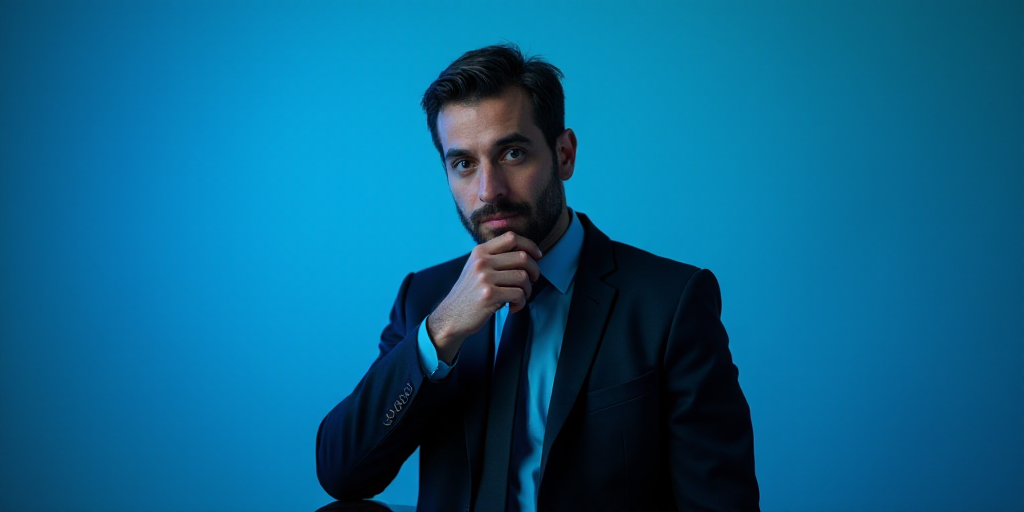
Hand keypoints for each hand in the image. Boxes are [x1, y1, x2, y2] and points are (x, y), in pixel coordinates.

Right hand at [426, 231, 541, 363]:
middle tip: (531, 282)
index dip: (530, 245)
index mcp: (480, 251)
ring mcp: (484, 278)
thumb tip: (528, 254)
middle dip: (534, 271)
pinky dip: (521, 303)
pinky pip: (518, 294)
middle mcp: (482, 261)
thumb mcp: (477, 268)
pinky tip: (513, 307)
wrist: (452, 316)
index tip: (538, 256)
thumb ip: (496, 258)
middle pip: (522, 257)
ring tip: (520, 297)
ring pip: (523, 277)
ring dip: (528, 290)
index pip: (511, 237)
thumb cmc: (470, 293)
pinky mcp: (489, 295)